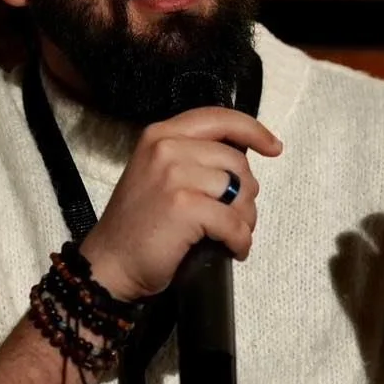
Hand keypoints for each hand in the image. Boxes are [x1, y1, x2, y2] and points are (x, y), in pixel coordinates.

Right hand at [80, 107, 282, 300]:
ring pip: (240, 190)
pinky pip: (234, 221)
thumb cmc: (137, 226)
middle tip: (235, 218)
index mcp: (160, 135)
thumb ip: (191, 158)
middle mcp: (166, 148)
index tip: (273, 147)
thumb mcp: (157, 174)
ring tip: (231, 234)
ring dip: (245, 219)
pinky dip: (240, 240)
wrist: (109, 265)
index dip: (253, 131)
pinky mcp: (184, 206)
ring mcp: (174, 175)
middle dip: (245, 193)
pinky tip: (233, 249)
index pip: (219, 118)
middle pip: (236, 161)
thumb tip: (238, 162)